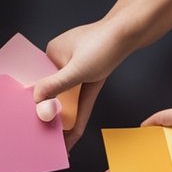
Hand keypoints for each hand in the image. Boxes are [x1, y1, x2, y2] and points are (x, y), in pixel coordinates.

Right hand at [33, 0, 171, 147]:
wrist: (135, 29)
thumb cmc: (106, 43)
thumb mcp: (76, 70)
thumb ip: (55, 87)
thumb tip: (37, 104)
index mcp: (52, 54)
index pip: (39, 84)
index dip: (37, 106)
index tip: (36, 125)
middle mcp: (62, 61)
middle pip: (54, 94)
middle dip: (52, 117)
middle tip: (48, 140)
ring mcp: (78, 67)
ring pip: (69, 98)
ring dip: (66, 119)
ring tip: (60, 142)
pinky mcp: (93, 73)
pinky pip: (82, 97)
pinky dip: (79, 113)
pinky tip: (74, 133)